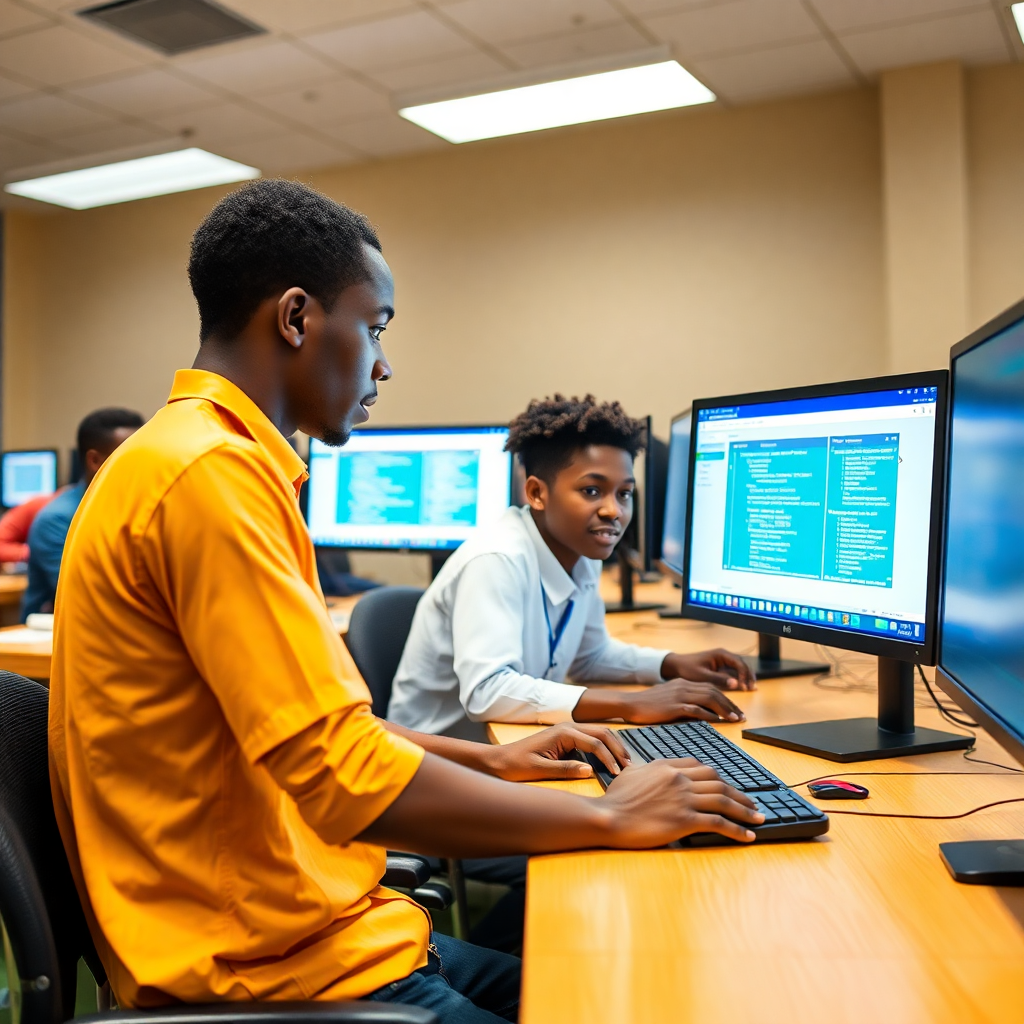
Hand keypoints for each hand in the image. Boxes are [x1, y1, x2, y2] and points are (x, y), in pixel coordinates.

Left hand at [486, 723, 632, 782]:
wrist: (500, 760)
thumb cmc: (516, 765)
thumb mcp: (540, 770)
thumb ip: (565, 769)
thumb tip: (591, 770)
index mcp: (563, 732)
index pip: (595, 743)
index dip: (609, 758)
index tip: (618, 774)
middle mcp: (568, 727)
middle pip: (602, 733)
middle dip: (617, 749)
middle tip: (629, 767)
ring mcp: (568, 731)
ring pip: (599, 734)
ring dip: (613, 747)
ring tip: (625, 763)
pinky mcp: (567, 738)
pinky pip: (592, 739)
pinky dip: (605, 747)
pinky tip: (611, 759)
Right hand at [600, 757, 763, 846]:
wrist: (608, 817)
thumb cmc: (615, 798)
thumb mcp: (632, 773)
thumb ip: (647, 767)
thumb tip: (650, 768)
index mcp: (667, 767)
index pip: (701, 767)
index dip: (719, 778)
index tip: (728, 788)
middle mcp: (679, 779)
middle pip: (718, 782)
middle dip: (738, 794)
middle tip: (751, 803)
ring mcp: (683, 798)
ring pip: (723, 801)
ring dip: (745, 810)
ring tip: (758, 818)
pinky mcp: (684, 820)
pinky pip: (718, 823)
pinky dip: (737, 829)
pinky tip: (747, 836)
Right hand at [622, 679, 746, 722]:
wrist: (631, 704)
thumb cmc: (649, 704)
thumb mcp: (670, 696)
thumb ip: (685, 699)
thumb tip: (703, 711)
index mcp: (684, 682)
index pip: (711, 687)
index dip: (726, 698)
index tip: (736, 710)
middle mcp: (684, 685)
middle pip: (714, 692)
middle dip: (730, 704)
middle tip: (741, 716)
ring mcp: (679, 695)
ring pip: (709, 698)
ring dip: (724, 709)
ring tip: (734, 719)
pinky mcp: (674, 706)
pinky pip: (696, 709)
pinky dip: (708, 715)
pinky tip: (716, 721)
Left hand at [661, 649, 755, 690]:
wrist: (675, 667)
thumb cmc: (687, 669)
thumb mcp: (702, 676)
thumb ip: (719, 679)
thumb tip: (736, 684)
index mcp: (720, 654)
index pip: (739, 662)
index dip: (745, 674)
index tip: (746, 685)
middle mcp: (723, 656)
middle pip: (742, 664)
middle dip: (748, 675)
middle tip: (752, 688)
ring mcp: (722, 662)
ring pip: (739, 668)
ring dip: (745, 677)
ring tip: (751, 689)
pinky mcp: (720, 668)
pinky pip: (733, 672)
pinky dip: (739, 679)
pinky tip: (743, 687)